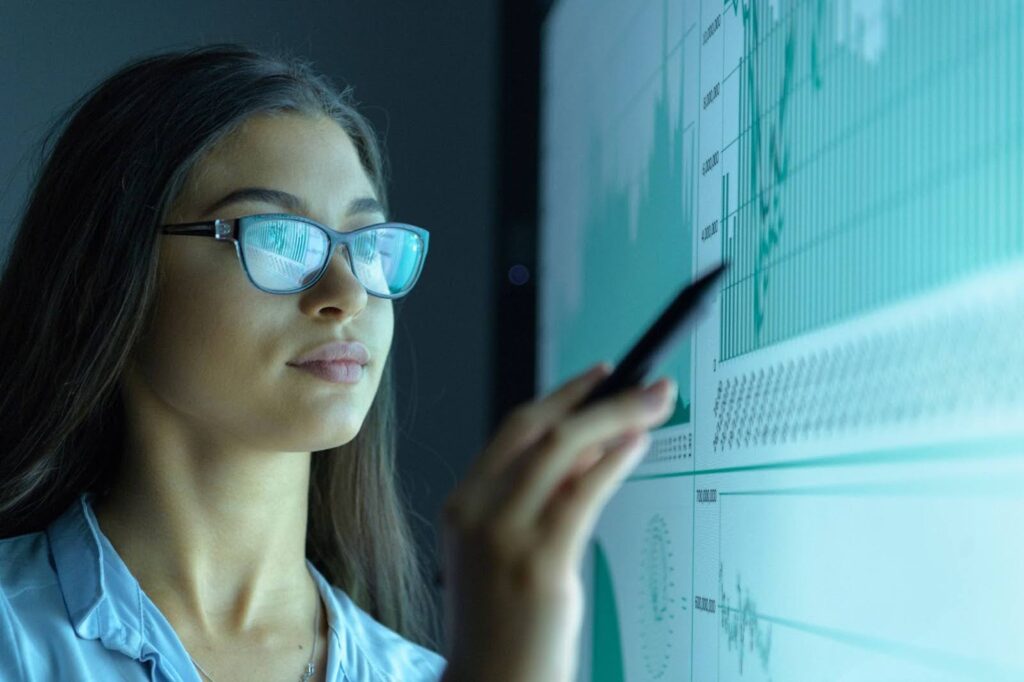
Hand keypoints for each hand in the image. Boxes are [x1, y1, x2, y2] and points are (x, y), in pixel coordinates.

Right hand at [439, 362, 677, 681]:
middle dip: (598, 397)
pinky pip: (582, 493)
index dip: (562, 396)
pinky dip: (613, 460)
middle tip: (644, 385)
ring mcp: (503, 537)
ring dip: (617, 418)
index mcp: (462, 505)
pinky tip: (636, 445)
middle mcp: (476, 513)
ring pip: (562, 449)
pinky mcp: (538, 564)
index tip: (599, 378)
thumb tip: (589, 448)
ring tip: (654, 405)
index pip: (515, 430)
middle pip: (539, 428)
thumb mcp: (503, 550)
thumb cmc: (502, 626)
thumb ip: (538, 499)